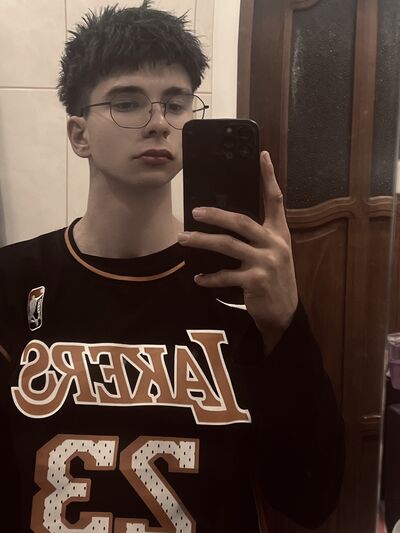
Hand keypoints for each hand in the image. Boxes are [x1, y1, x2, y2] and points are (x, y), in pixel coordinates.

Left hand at [177, 151, 298, 352]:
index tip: (262, 154)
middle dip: (215, 214)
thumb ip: (258, 237)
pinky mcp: (256, 281)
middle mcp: (275, 244)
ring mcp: (266, 262)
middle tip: (195, 212)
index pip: (275, 199)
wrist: (284, 314)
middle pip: (241, 221)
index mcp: (279, 233)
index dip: (269, 176)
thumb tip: (225, 223)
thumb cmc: (274, 280)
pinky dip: (209, 277)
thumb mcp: (274, 254)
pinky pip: (225, 275)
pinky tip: (198, 278)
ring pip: (227, 245)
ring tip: (183, 239)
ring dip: (202, 241)